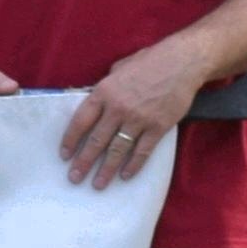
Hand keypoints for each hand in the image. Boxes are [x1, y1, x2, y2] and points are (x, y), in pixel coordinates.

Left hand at [62, 41, 202, 186]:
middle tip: (75, 178)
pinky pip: (143, 150)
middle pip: (96, 140)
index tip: (64, 155)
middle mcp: (118, 108)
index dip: (70, 140)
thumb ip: (104, 89)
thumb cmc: (148, 62)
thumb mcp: (118, 70)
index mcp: (103, 93)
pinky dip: (134, 165)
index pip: (80, 121)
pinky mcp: (159, 126)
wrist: (182, 62)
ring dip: (106, 169)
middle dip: (83, 162)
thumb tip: (91, 100)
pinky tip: (125, 176)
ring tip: (97, 184)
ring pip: (118, 149)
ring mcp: (139, 119)